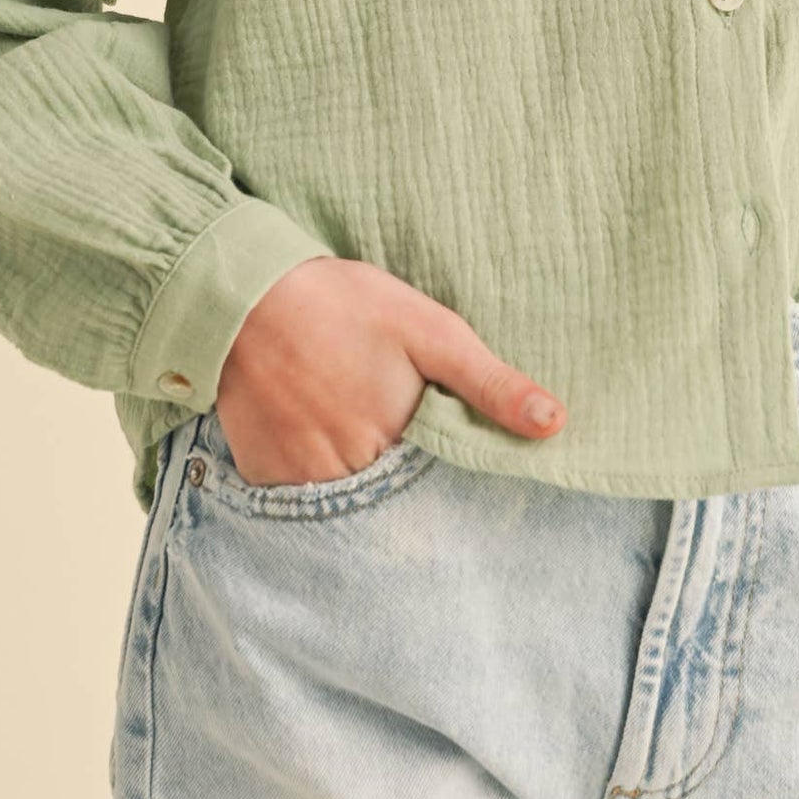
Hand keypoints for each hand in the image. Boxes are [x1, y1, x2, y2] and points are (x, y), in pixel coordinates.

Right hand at [213, 256, 567, 484]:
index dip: (446, 473)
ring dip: (356, 481)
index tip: (445, 456)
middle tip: (387, 432)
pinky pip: (298, 498)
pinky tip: (314, 435)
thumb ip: (490, 383)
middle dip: (401, 480)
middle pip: (391, 501)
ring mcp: (299, 482)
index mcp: (396, 442)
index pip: (439, 486)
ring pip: (345, 503)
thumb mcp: (430, 330)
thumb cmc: (345, 305)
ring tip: (351, 432)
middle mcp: (347, 475)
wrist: (245, 296)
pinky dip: (311, 478)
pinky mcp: (263, 477)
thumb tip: (553, 425)